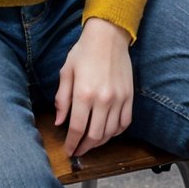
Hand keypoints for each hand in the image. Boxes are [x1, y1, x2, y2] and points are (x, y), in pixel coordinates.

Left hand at [54, 18, 133, 157]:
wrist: (108, 37)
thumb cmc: (84, 52)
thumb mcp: (66, 73)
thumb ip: (62, 99)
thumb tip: (59, 121)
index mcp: (83, 94)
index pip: (77, 128)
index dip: (72, 143)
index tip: (69, 151)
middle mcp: (103, 100)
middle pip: (95, 135)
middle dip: (85, 147)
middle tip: (79, 151)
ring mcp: (119, 99)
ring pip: (111, 132)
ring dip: (100, 142)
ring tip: (91, 143)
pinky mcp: (129, 97)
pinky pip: (125, 122)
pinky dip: (117, 132)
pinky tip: (108, 132)